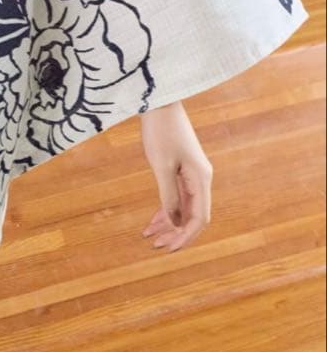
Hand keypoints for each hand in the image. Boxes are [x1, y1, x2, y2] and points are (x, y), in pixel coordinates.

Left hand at [139, 101, 212, 252]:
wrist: (160, 102)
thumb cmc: (160, 131)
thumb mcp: (161, 165)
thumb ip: (168, 195)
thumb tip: (174, 222)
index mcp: (201, 179)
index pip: (199, 218)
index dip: (185, 236)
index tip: (168, 249)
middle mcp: (201, 179)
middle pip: (192, 216)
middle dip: (175, 233)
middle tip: (155, 247)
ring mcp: (191, 174)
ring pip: (183, 208)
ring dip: (168, 224)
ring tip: (150, 238)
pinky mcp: (181, 169)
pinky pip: (176, 196)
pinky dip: (165, 209)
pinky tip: (152, 221)